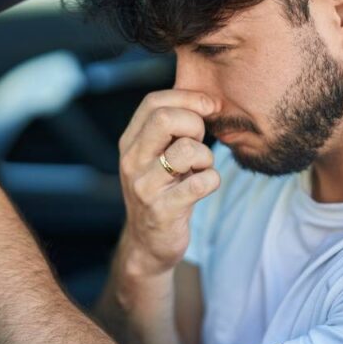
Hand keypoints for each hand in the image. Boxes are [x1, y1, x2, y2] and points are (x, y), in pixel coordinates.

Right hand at [117, 89, 220, 276]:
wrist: (148, 245)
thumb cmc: (162, 192)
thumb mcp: (156, 156)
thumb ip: (172, 129)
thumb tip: (206, 99)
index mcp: (130, 143)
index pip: (154, 102)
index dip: (188, 98)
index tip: (209, 107)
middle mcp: (132, 161)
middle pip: (165, 118)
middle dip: (195, 124)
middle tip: (200, 142)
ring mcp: (145, 187)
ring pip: (186, 150)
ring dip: (206, 156)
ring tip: (200, 168)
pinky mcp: (163, 210)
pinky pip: (201, 183)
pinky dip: (212, 180)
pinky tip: (205, 185)